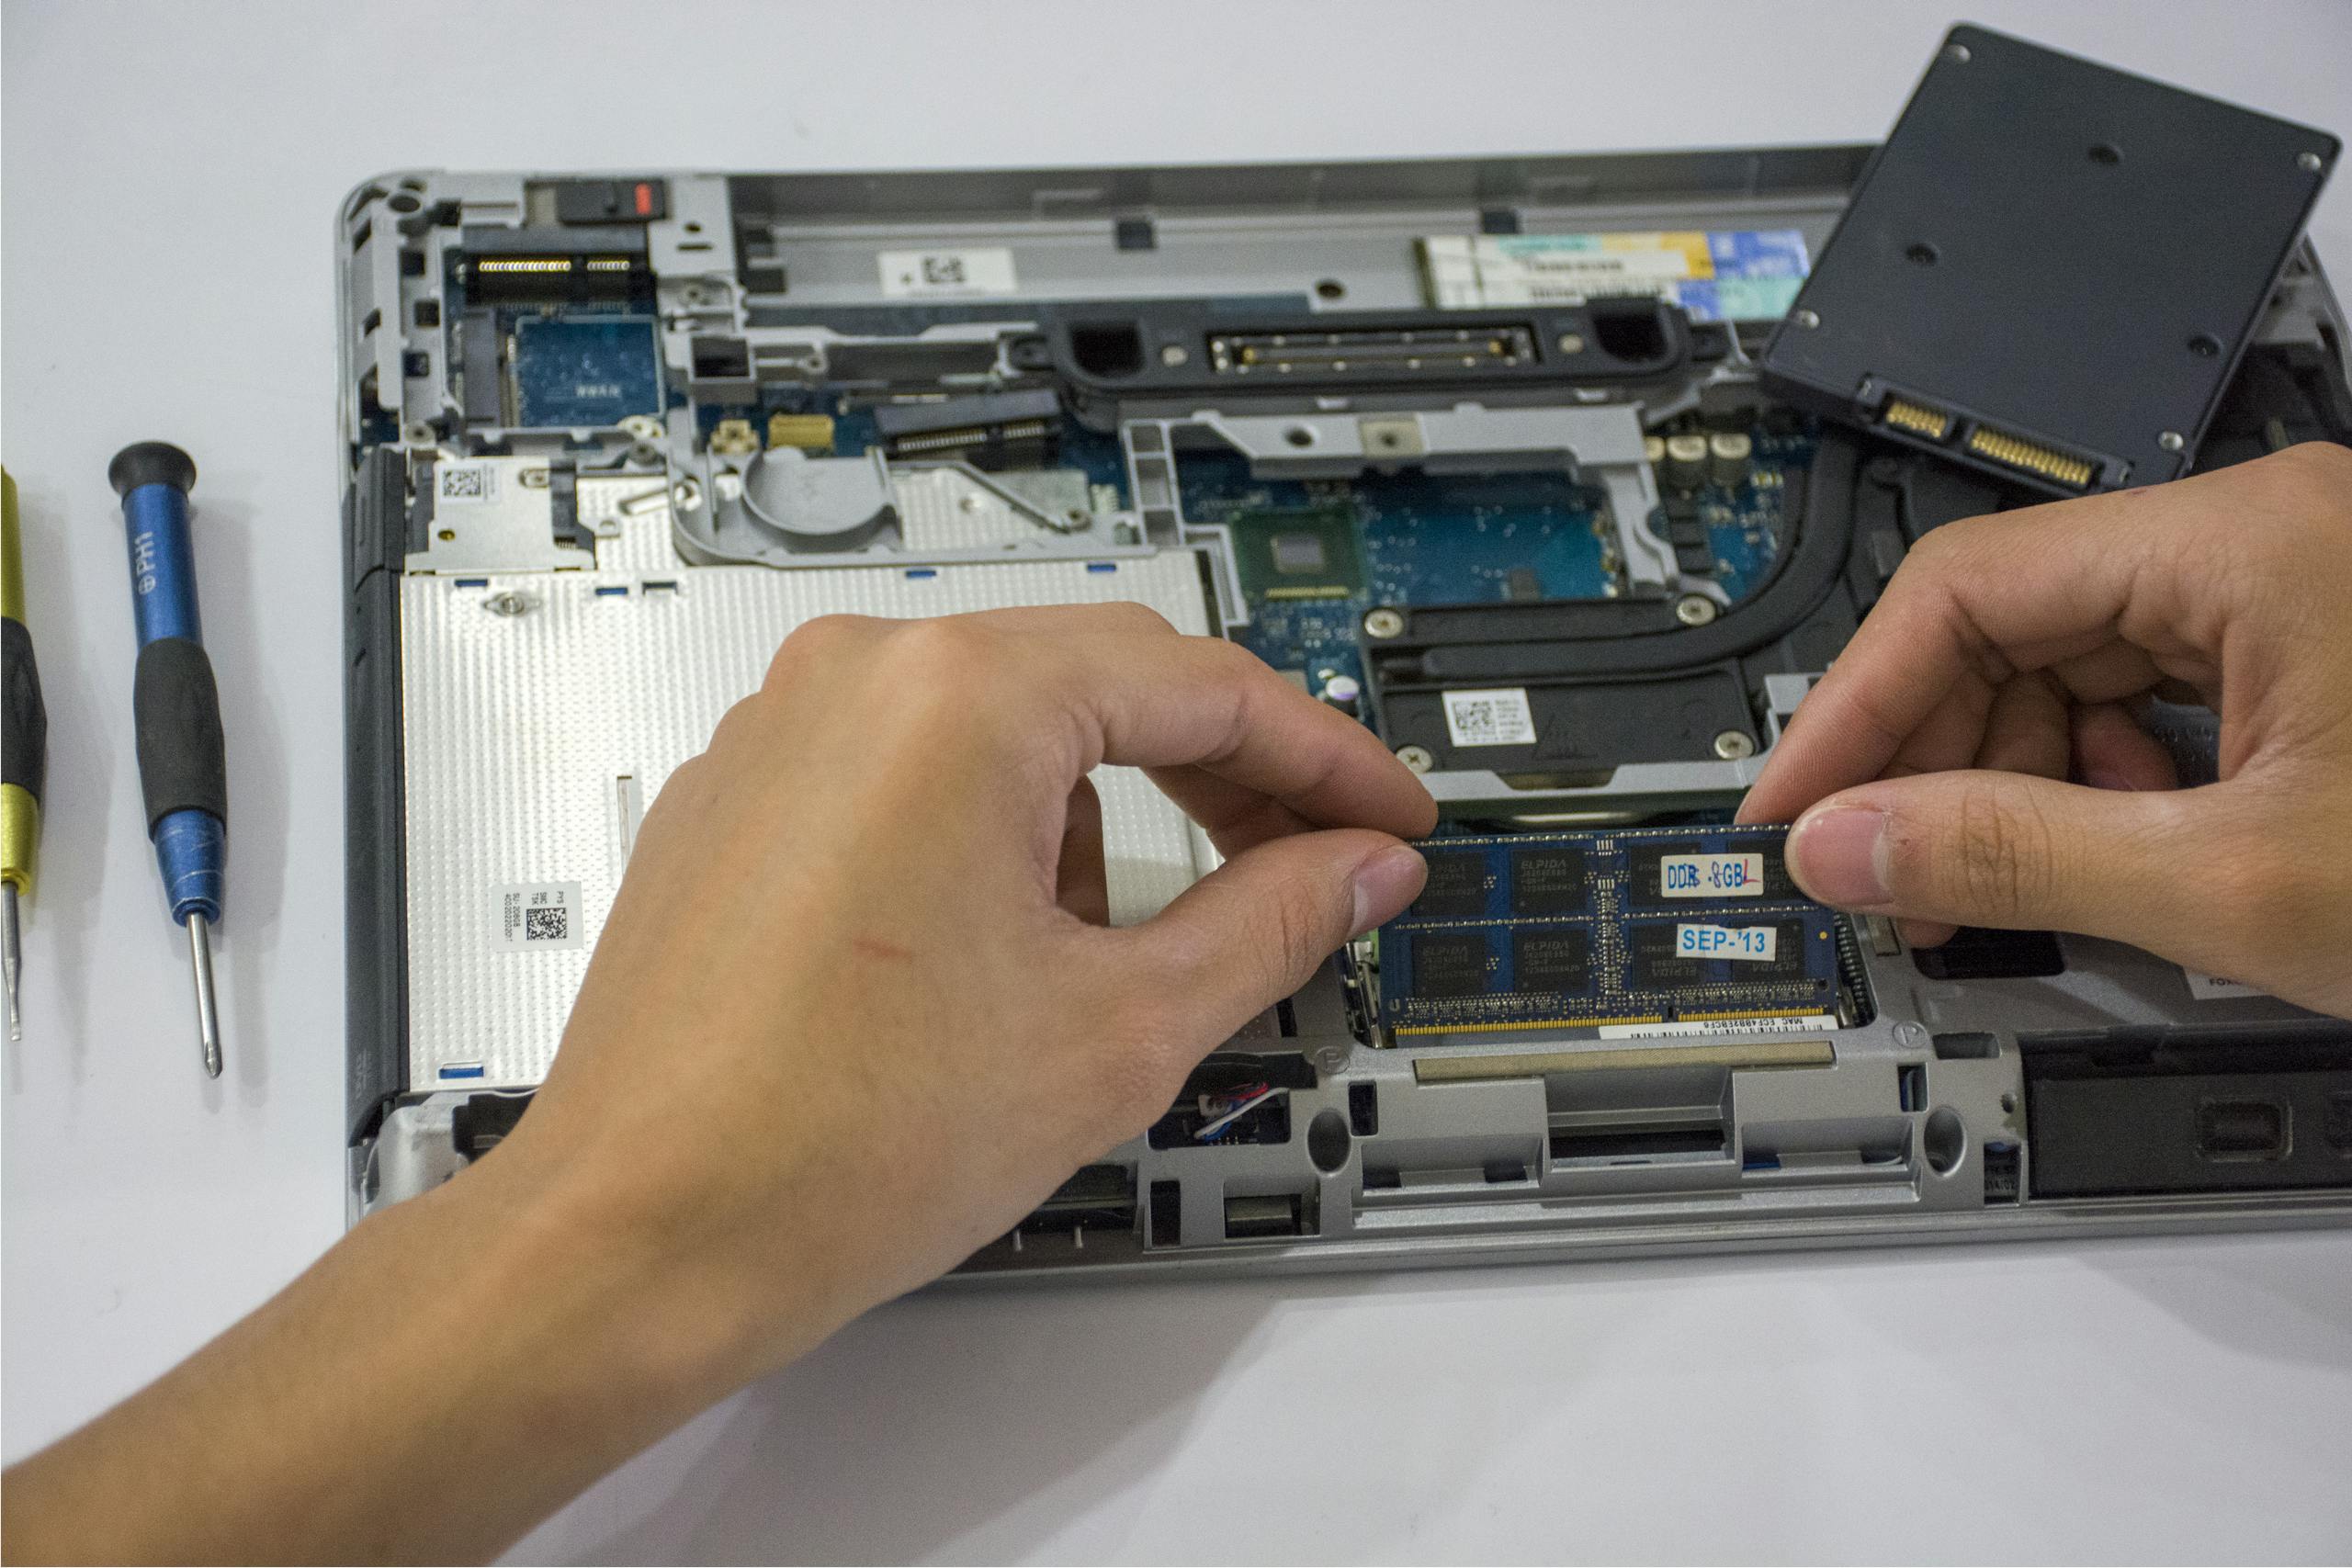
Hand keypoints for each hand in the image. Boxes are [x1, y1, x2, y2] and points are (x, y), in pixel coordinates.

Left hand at [2, 603, 1433, 1564]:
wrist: (643, 1238)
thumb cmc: (830, 1144)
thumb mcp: (1119, 1028)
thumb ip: (1270, 920)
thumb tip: (1353, 868)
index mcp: (958, 698)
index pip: (1199, 683)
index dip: (1320, 758)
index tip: (1380, 814)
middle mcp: (856, 679)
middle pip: (1100, 683)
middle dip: (1216, 780)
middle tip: (1303, 866)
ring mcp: (780, 732)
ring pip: (1002, 728)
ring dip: (1092, 818)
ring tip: (1099, 965)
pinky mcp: (737, 795)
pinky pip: (907, 769)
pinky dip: (988, 832)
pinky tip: (997, 957)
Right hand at [1740, 442, 2351, 1017]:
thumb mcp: (2234, 882)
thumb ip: (2017, 856)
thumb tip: (1847, 843)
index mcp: (2247, 542)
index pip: (1963, 588)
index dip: (1852, 711)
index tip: (1793, 808)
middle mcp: (2261, 536)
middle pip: (2008, 622)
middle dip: (1929, 759)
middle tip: (1877, 870)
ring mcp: (2287, 585)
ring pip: (2068, 662)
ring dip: (2008, 780)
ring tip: (1990, 882)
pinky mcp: (2307, 643)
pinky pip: (2143, 690)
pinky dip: (2092, 778)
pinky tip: (2101, 847)